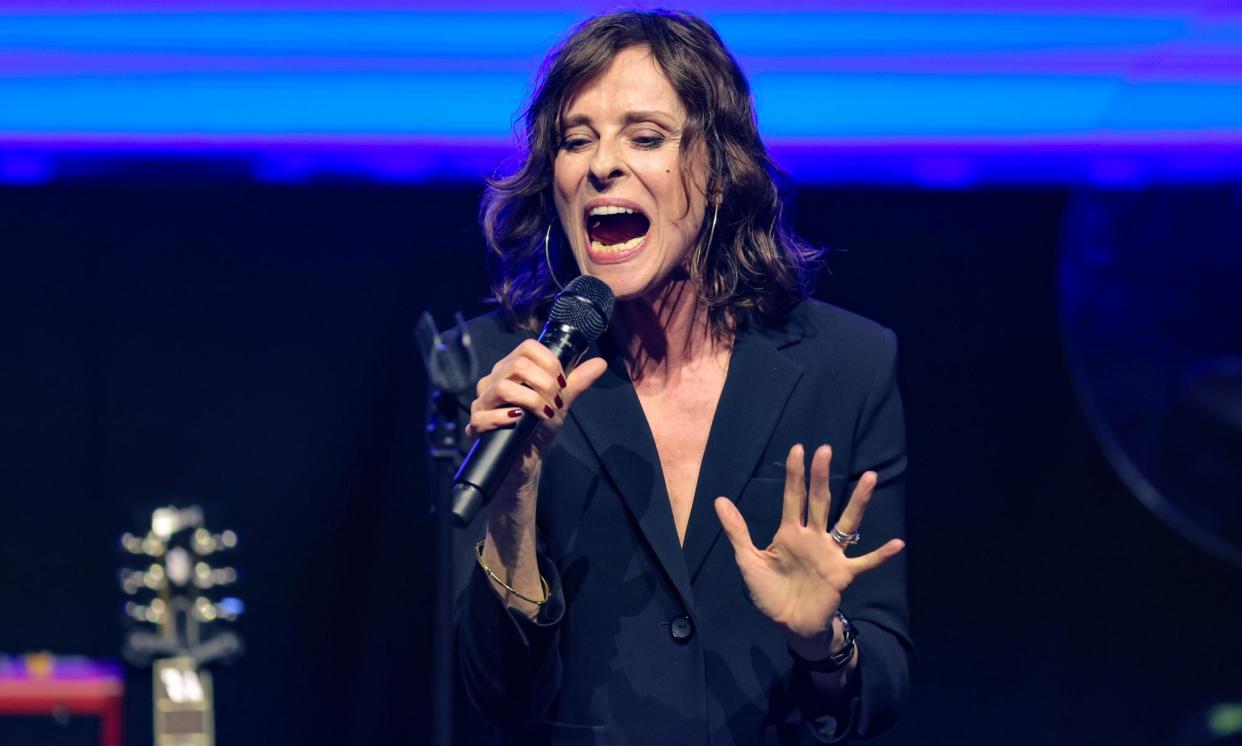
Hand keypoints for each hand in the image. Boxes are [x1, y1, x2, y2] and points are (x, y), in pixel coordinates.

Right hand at [467, 339, 606, 513]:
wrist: (526, 459)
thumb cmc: (538, 426)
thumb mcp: (560, 402)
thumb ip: (577, 382)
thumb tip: (600, 363)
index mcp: (511, 368)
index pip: (527, 348)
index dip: (549, 362)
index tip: (562, 383)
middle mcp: (493, 380)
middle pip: (518, 365)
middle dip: (545, 383)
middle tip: (556, 401)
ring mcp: (482, 401)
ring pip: (503, 387)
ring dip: (531, 400)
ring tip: (545, 412)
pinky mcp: (477, 424)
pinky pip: (484, 415)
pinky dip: (505, 417)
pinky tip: (519, 421)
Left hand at [714, 444, 903, 655]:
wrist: (789, 625)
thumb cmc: (770, 592)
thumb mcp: (748, 560)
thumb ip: (737, 531)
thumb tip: (720, 499)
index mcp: (790, 533)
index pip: (792, 497)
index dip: (794, 474)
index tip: (798, 448)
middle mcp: (813, 538)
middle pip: (819, 501)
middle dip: (821, 476)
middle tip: (825, 450)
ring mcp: (830, 554)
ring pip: (846, 523)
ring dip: (857, 501)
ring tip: (869, 477)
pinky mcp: (842, 575)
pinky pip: (864, 563)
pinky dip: (880, 555)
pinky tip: (897, 544)